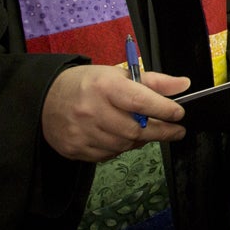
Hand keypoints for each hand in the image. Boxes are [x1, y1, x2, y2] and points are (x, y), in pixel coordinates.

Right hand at [41, 65, 189, 161]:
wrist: (46, 98)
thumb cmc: (89, 84)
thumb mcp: (119, 74)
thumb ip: (154, 81)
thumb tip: (184, 85)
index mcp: (104, 87)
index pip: (140, 101)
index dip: (164, 109)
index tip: (179, 114)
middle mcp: (91, 110)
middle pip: (135, 129)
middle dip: (161, 131)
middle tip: (176, 131)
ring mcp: (81, 133)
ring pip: (124, 145)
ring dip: (141, 140)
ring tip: (146, 130)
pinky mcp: (75, 149)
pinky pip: (108, 155)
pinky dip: (121, 147)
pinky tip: (121, 137)